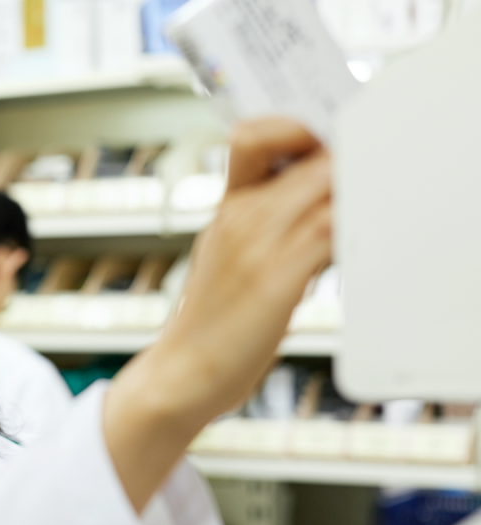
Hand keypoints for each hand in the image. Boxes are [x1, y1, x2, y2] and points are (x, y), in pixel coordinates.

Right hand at [104, 118, 331, 510]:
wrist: (184, 371)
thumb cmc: (212, 319)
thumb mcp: (227, 255)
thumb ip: (266, 219)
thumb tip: (324, 196)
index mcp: (226, 207)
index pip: (253, 134)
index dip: (295, 127)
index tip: (324, 142)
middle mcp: (240, 217)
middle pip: (307, 154)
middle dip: (346, 155)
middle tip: (366, 172)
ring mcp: (256, 245)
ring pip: (325, 186)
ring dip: (355, 188)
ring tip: (364, 207)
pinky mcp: (274, 279)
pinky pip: (329, 232)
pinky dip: (351, 227)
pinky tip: (355, 242)